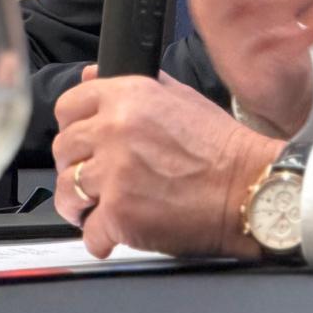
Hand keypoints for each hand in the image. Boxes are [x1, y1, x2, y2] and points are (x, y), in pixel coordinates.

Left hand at [51, 71, 281, 259]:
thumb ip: (135, 85)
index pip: (68, 105)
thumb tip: (91, 76)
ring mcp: (114, 173)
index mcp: (130, 97)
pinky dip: (104, 236)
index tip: (87, 142)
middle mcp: (116, 130)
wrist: (249, 186)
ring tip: (107, 206)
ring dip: (83, 204)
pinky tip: (123, 229)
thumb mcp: (182, 98)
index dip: (76, 126)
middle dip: (79, 166)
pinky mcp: (118, 213)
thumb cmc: (222, 147)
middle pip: (63, 150)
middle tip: (102, 178)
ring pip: (67, 192)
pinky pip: (89, 231)